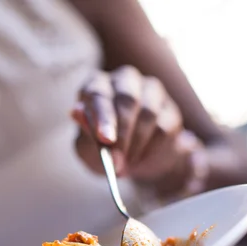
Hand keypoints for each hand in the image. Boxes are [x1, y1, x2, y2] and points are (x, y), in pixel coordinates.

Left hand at [72, 65, 208, 193]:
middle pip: (128, 98)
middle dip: (123, 131)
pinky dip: (152, 149)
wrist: (130, 160)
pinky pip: (165, 128)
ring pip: (149, 113)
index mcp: (97, 84)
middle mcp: (125, 80)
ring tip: (126, 164)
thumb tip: (76, 112)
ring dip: (136, 144)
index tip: (105, 139)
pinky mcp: (170, 109)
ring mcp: (151, 91)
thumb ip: (85, 133)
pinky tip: (140, 158)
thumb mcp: (87, 146)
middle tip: (117, 159)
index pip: (99, 94)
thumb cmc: (102, 147)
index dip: (103, 116)